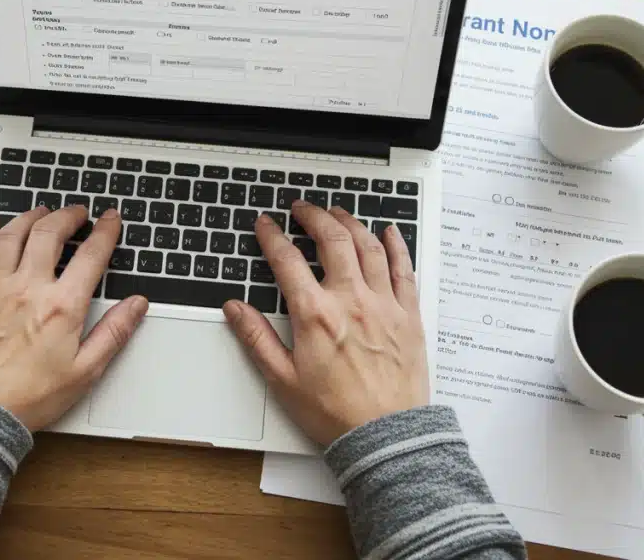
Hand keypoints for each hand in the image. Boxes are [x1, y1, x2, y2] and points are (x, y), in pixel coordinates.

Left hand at [0, 206, 148, 430]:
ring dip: (30, 217)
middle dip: (68, 215)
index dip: (104, 231)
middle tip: (77, 212)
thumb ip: (114, 333)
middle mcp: (28, 288)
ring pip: (12, 235)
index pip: (90, 255)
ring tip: (42, 212)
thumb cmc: (30, 396)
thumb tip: (137, 305)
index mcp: (62, 306)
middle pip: (49, 233)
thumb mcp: (85, 371)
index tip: (110, 220)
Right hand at [223, 202, 427, 446]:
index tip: (266, 224)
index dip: (273, 236)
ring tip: (337, 213)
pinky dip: (396, 245)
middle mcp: (351, 301)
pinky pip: (404, 269)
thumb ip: (256, 338)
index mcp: (315, 315)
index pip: (287, 260)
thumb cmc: (336, 412)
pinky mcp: (409, 315)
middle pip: (332, 240)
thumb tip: (234, 309)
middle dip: (314, 216)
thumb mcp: (282, 379)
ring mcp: (383, 304)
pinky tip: (389, 232)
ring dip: (350, 222)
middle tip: (302, 208)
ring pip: (368, 246)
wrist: (385, 436)